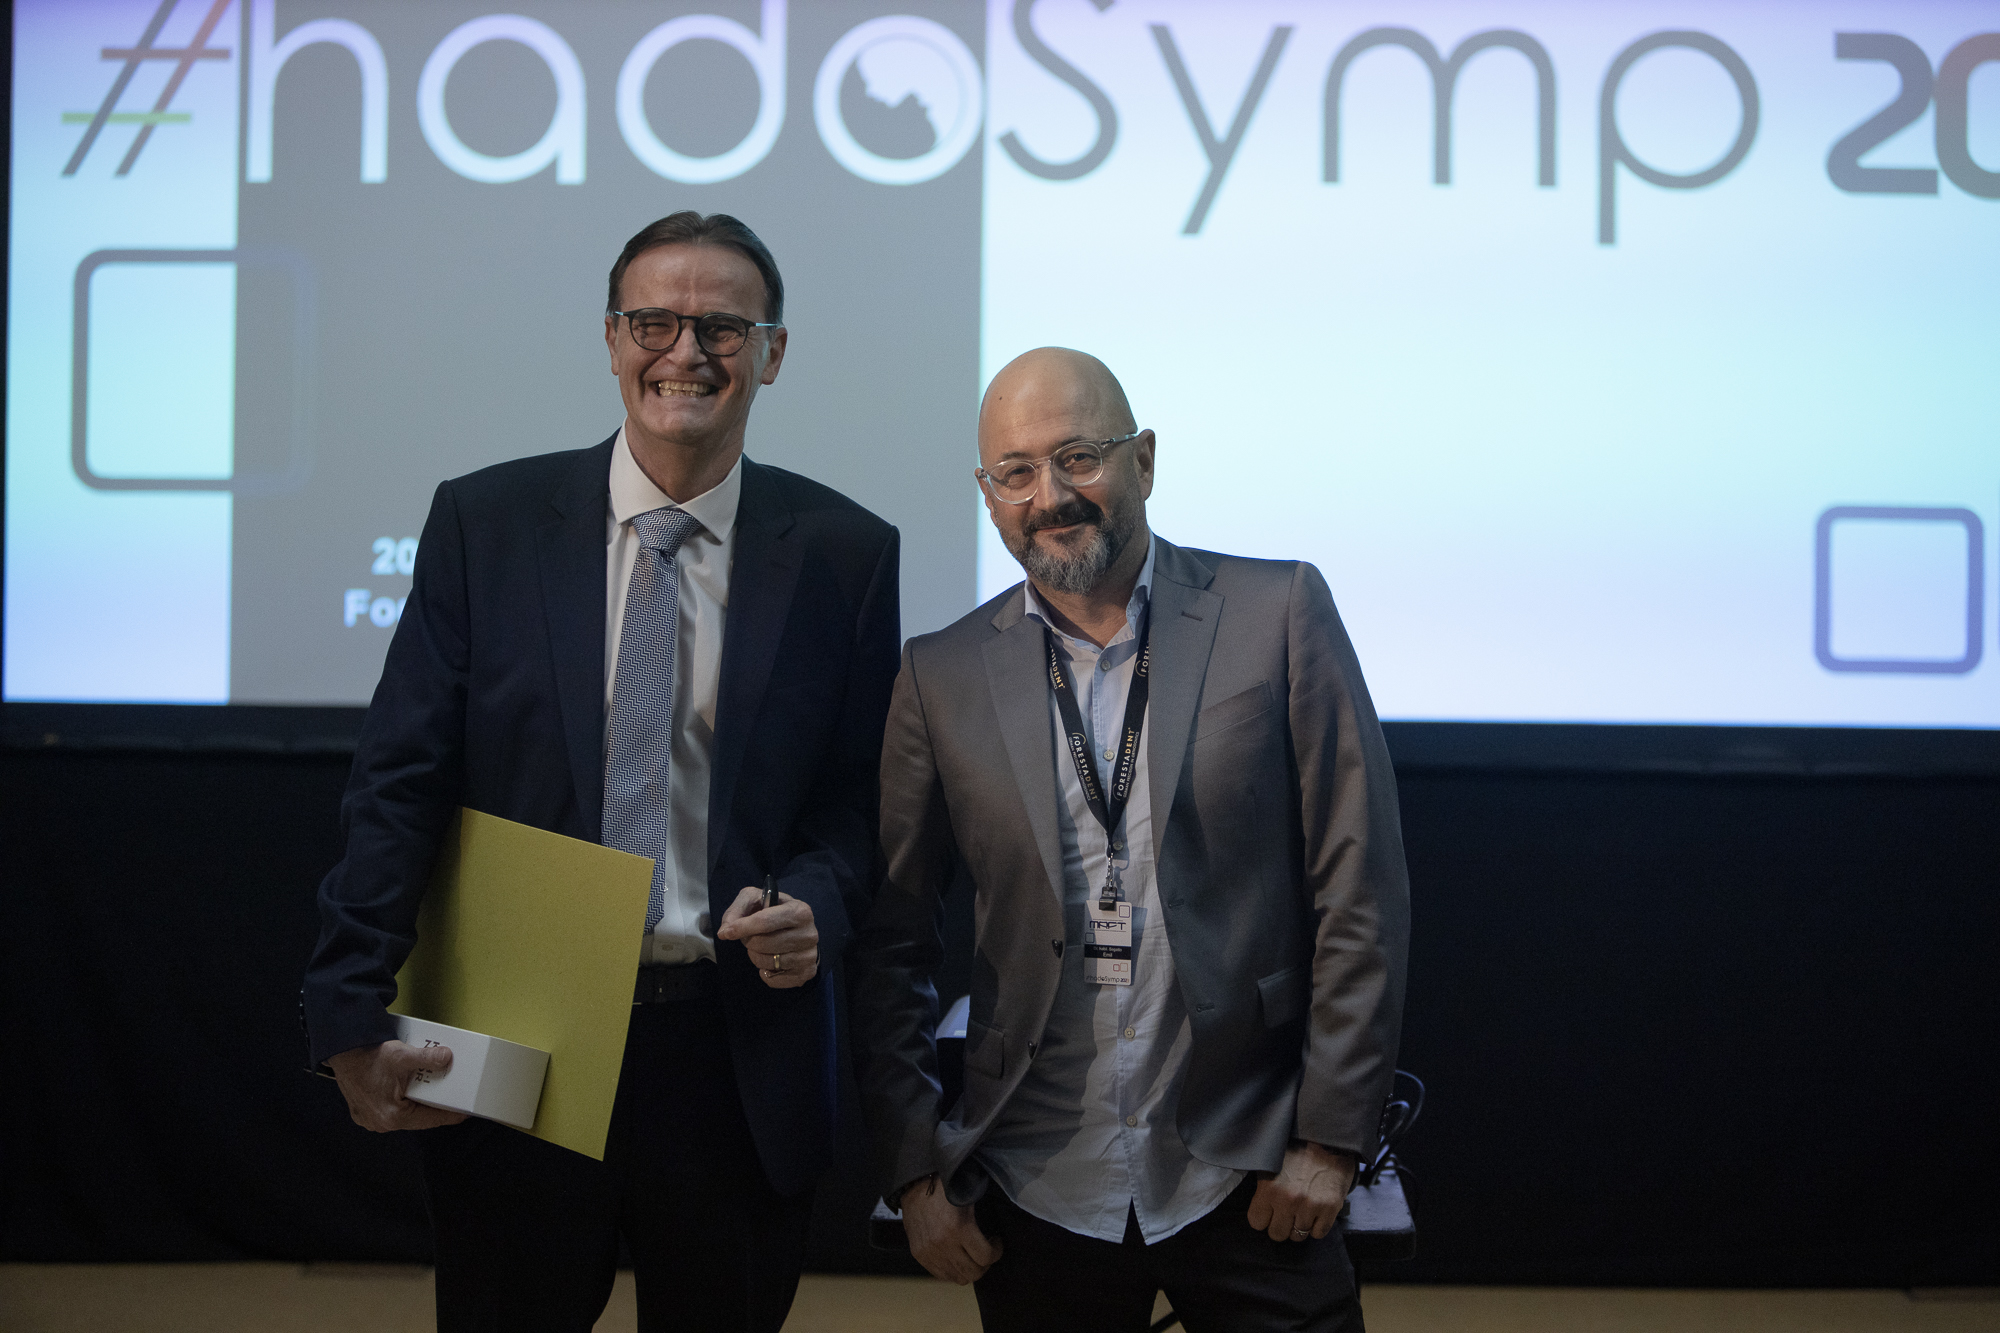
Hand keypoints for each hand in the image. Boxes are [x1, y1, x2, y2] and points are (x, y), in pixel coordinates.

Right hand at [326, 1040, 468, 1132]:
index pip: (432, 1119)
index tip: (465, 1112)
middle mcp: (381, 1123)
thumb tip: (447, 1058)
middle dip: (435, 1107)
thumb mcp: (402, 1055)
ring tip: (432, 1091)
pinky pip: (392, 1111)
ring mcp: (372, 1120)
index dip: (451, 1114)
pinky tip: (412, 1090)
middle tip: (451, 1097)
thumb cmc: (367, 1057)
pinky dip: (403, 1102)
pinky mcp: (365, 1112)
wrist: (342, 1052)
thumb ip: (427, 1058)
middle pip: (419, 1118)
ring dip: (418, 1104)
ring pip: (406, 1115)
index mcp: (393, 1116)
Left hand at [716, 886, 818, 988]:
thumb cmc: (775, 912)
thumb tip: (725, 931)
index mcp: (799, 910)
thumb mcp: (756, 899)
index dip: (742, 928)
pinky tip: (769, 963)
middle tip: (750, 938)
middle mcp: (809, 933)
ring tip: (760, 949)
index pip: (765, 921)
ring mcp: (810, 955)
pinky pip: (775, 980)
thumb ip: (738, 909)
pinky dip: (765, 974)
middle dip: (749, 942)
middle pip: (764, 944)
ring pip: (769, 962)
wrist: (799, 929)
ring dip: (756, 957)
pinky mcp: (807, 973)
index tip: (726, 933)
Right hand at [901, 1176, 1001, 1284]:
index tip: (996, 1242)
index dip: (996, 1252)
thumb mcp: (968, 1199)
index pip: (985, 1257)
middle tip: (985, 1251)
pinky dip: (952, 1270)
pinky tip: (955, 1256)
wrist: (914, 1185)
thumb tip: (993, 1240)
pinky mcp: (919, 1255)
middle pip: (973, 1274)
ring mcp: (929, 1252)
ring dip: (968, 1269)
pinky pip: (941, 1275)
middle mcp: (942, 1244)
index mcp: (958, 1228)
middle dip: (984, 1264)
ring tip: (969, 1254)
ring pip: (958, 1278)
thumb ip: (979, 1223)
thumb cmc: (945, 1189)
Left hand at [1247, 1141, 1356, 1241]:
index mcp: (1269, 1189)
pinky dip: (1317, 1226)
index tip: (1268, 1212)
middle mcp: (1289, 1201)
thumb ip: (1263, 1188)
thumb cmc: (1297, 1149)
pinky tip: (1316, 1214)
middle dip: (1280, 1225)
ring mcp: (1310, 1206)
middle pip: (1277, 1234)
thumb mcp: (1271, 1164)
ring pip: (1298, 1236)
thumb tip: (1259, 1208)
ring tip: (1302, 1211)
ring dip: (1299, 1226)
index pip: (1257, 1222)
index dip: (1262, 1218)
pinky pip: (1319, 1233)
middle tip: (1286, 1214)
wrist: (1328, 1139)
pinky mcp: (1330, 1209)